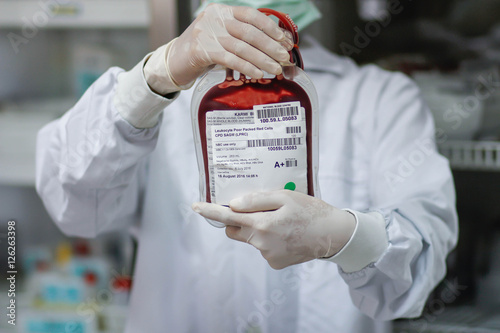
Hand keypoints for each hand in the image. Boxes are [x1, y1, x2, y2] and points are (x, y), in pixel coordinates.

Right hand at [168, 3, 292, 86]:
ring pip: (241, 47)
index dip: (270, 28)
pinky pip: (229, 59)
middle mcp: (214, 18)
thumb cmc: (202, 50)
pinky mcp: (200, 50)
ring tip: (275, 69)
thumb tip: (274, 44)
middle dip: (270, 46)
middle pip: (249, 32)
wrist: (173, 62)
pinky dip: (246, 67)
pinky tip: (257, 73)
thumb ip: (241, 36)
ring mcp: (206, 33)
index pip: (251, 15)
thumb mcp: (221, 37)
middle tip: (284, 57)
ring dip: (262, 59)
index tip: (284, 40)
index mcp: (222, 11)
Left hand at [192, 190, 355, 269]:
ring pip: (251, 239)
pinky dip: (268, 240)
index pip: (228, 218)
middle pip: (235, 231)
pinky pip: (262, 248)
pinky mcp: (276, 263)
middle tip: (257, 209)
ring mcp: (268, 256)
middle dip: (239, 220)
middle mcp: (262, 243)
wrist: (333, 234)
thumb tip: (234, 205)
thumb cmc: (310, 211)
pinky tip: (286, 233)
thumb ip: (257, 200)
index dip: (210, 211)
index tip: (195, 206)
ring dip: (257, 229)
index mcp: (262, 225)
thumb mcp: (285, 197)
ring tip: (282, 221)